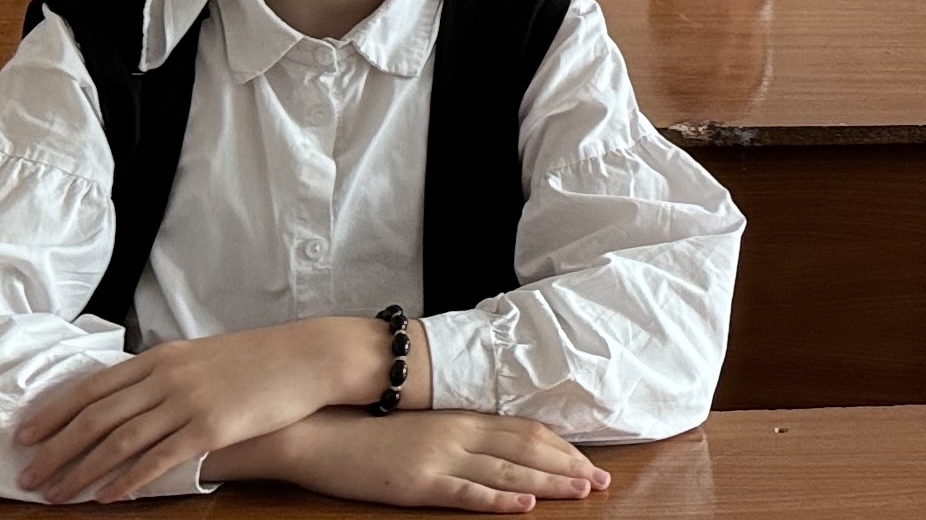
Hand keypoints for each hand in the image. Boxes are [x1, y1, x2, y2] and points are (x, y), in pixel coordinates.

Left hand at [16, 315, 398, 502]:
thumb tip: (126, 397)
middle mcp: (165, 378)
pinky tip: (107, 497)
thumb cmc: (254, 360)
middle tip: (26, 476)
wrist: (305, 359)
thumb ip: (160, 375)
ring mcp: (186, 403)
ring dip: (81, 472)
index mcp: (159, 358)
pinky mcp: (210, 428)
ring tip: (55, 495)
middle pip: (95, 418)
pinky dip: (128, 480)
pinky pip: (159, 460)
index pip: (91, 387)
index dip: (53, 413)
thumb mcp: (198, 357)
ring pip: (118, 443)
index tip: (24, 435)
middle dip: (55, 449)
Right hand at [224, 408, 610, 513]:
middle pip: (527, 450)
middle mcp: (460, 434)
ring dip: (548, 483)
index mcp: (462, 419)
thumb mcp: (425, 426)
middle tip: (601, 482)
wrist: (324, 433)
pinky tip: (524, 506)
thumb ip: (460, 432)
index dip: (561, 448)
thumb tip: (496, 443)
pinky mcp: (420, 483)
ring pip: (507, 472)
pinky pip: (467, 493)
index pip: (525, 431)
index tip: (588, 462)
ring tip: (581, 493)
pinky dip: (499, 500)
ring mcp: (441, 458)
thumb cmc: (373, 432)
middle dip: (568, 466)